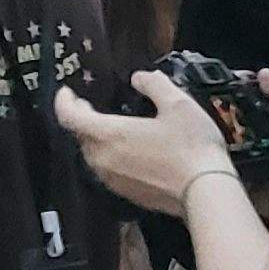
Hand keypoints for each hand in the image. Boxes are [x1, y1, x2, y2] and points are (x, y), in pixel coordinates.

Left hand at [56, 75, 232, 216]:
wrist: (205, 192)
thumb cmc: (193, 149)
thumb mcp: (179, 105)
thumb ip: (154, 85)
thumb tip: (141, 77)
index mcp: (109, 134)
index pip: (68, 116)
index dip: (63, 100)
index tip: (67, 92)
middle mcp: (103, 158)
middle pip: (80, 135)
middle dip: (83, 119)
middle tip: (89, 107)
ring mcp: (113, 179)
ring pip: (94, 154)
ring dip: (98, 140)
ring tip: (114, 129)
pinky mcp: (126, 193)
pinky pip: (110, 171)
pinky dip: (114, 158)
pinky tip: (135, 153)